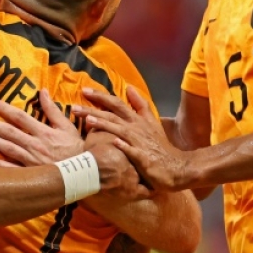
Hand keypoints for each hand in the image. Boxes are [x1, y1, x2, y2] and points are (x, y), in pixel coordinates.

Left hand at [0, 89, 83, 167]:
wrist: (84, 172)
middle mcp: (34, 145)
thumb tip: (42, 91)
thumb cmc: (77, 148)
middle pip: (10, 132)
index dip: (6, 109)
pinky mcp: (30, 174)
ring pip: (7, 148)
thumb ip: (53, 109)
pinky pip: (10, 169)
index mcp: (43, 132)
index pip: (20, 117)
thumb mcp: (67, 126)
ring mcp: (31, 161)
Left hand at [74, 87, 189, 191]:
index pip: (118, 103)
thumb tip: (129, 87)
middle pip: (114, 114)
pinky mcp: (143, 158)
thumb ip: (140, 104)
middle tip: (75, 106)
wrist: (177, 166)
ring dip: (104, 124)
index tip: (85, 90)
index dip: (101, 96)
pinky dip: (123, 145)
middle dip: (94, 108)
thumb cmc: (160, 146)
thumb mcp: (152, 121)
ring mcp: (140, 142)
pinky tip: (112, 142)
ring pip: (119, 130)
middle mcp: (137, 128)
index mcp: (137, 119)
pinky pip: (131, 150)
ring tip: (88, 120)